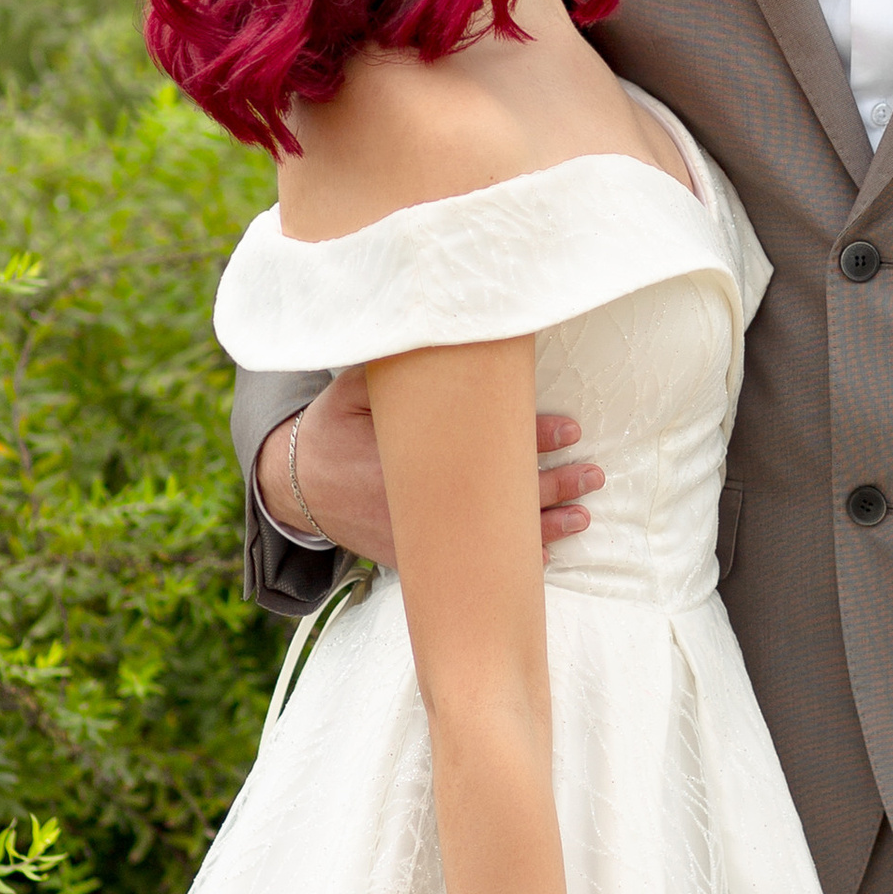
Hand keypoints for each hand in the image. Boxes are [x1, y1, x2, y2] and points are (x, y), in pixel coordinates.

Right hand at [258, 376, 601, 565]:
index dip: (533, 435)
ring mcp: (421, 535)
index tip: (570, 428)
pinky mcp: (416, 557)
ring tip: (583, 514)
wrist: (299, 486)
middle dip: (555, 484)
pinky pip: (472, 564)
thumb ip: (400, 370)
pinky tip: (544, 556)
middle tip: (593, 473)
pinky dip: (509, 562)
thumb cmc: (335, 427)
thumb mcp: (357, 388)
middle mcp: (421, 501)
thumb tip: (442, 329)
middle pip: (503, 495)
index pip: (488, 446)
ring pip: (495, 536)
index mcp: (411, 456)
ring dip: (545, 525)